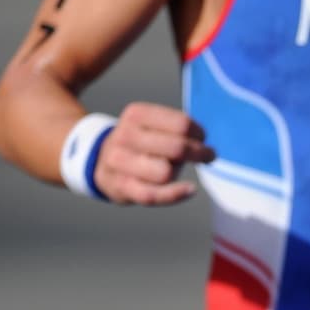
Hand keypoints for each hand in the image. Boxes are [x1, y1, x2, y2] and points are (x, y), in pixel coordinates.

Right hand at [91, 103, 214, 205]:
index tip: (202, 138)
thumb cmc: (139, 143)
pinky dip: (175, 194)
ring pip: (165, 172)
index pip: (181, 124)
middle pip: (177, 148)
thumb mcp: (152, 125)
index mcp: (136, 114)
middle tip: (207, 155)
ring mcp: (120, 162)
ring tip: (175, 168)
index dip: (198, 134)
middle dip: (199, 153)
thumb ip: (177, 130)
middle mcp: (125, 135)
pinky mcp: (121, 186)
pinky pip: (153, 195)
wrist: (102, 161)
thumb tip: (205, 146)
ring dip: (177, 172)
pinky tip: (190, 189)